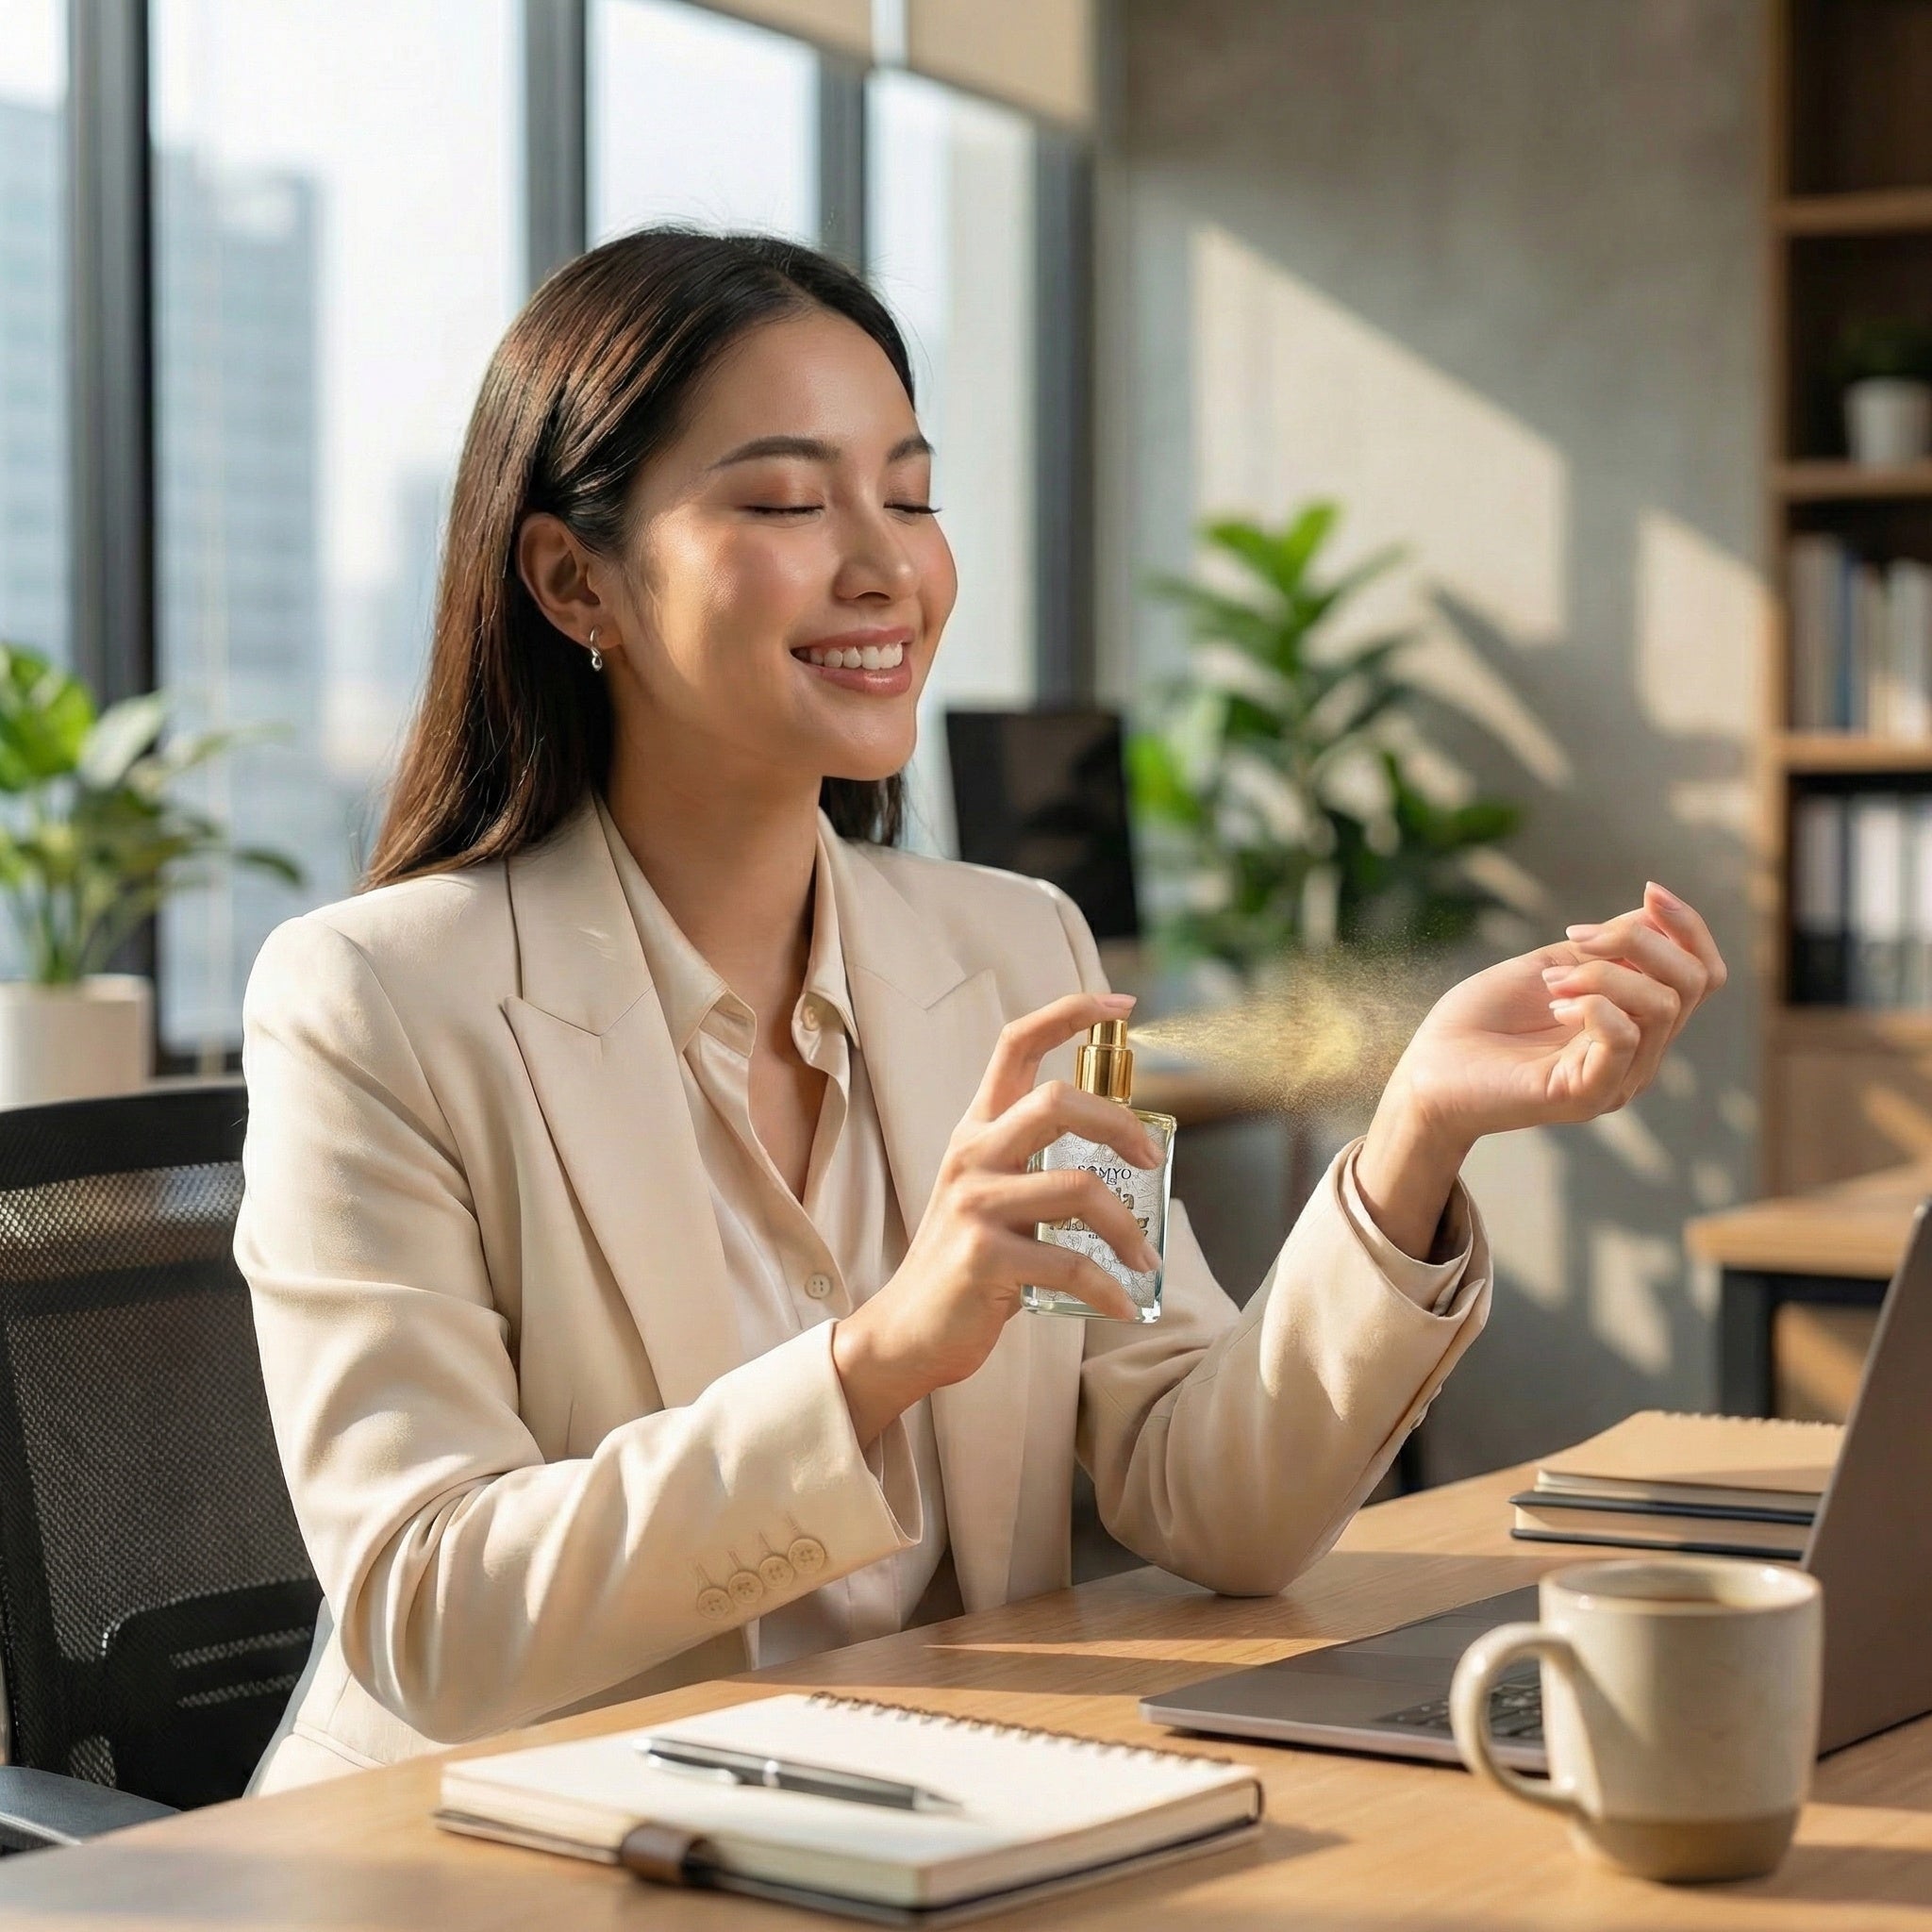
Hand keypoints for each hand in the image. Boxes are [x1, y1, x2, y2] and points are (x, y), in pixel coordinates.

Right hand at [831, 991, 1161, 1447]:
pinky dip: (1107, 1287)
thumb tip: (1124, 1148)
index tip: (1121, 1004)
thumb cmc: (965, 1262)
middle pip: (1054, 1101)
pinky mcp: (983, 1257)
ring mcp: (974, 1205)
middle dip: (1117, 1123)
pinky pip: (1069, 1264)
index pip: (1015, 1045)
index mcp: (977, 1131)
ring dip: (1126, 1229)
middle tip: (1149, 1158)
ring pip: (1077, 1188)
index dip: (1068, 1013)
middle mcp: (972, 1155)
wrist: (908, 1331)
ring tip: (1143, 1259)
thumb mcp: (992, 1194)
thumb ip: (1037, 1164)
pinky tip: (1122, 1303)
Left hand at [1357, 882, 1726, 1257]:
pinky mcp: (1586, 1095)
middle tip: (1575, 938)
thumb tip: (1654, 911)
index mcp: (1634, 1023)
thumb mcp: (1549, 965)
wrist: (1426, 1071)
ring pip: (1661, 1005)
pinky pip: (1623, 1037)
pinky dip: (1593, 1003)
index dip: (1689, 927)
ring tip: (1550, 981)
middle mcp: (1638, 1055)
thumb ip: (1605, 947)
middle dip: (1640, 940)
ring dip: (1604, 972)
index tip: (1649, 890)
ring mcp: (1617, 1079)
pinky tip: (1554, 1003)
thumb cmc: (1479, 1021)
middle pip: (1692, 983)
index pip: (1703, 976)